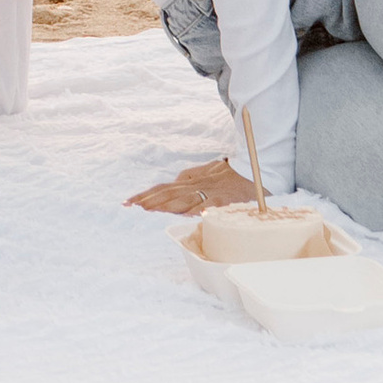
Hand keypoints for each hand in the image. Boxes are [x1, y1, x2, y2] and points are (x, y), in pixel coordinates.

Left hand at [126, 158, 254, 215]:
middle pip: (167, 192)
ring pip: (182, 198)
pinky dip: (199, 208)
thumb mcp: (205, 172)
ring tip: (147, 209)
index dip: (146, 194)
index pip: (162, 187)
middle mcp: (195, 185)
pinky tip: (189, 214)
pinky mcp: (223, 198)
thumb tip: (173, 182)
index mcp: (190, 180)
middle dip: (148, 199)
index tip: (129, 201)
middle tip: (130, 205)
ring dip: (164, 204)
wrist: (254, 169)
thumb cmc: (229, 174)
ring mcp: (208, 191)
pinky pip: (209, 204)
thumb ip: (189, 178)